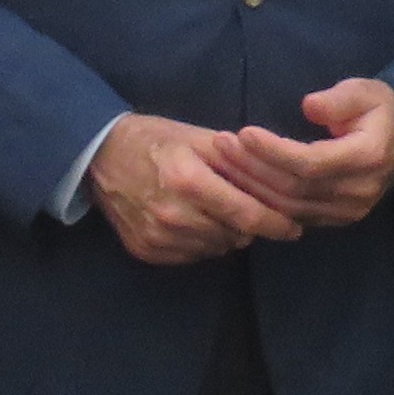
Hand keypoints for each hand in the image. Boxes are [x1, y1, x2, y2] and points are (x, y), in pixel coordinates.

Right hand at [85, 113, 297, 267]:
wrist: (99, 155)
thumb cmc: (157, 140)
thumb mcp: (200, 138)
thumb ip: (241, 162)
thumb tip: (280, 187)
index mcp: (189, 181)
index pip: (247, 215)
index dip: (277, 224)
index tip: (294, 228)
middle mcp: (172, 215)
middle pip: (235, 236)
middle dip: (248, 225)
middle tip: (245, 208)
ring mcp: (157, 236)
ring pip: (215, 249)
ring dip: (224, 235)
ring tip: (214, 212)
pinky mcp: (145, 250)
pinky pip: (191, 256)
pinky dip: (200, 243)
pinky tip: (192, 222)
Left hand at [227, 77, 393, 230]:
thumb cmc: (378, 110)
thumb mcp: (365, 91)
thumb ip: (339, 99)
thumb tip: (309, 106)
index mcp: (369, 157)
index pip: (311, 162)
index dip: (273, 151)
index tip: (243, 133)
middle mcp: (359, 191)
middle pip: (294, 188)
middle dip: (252, 167)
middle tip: (220, 144)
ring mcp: (348, 211)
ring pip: (289, 207)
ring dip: (251, 185)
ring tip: (223, 159)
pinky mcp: (336, 219)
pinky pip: (293, 216)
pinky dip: (262, 201)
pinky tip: (239, 182)